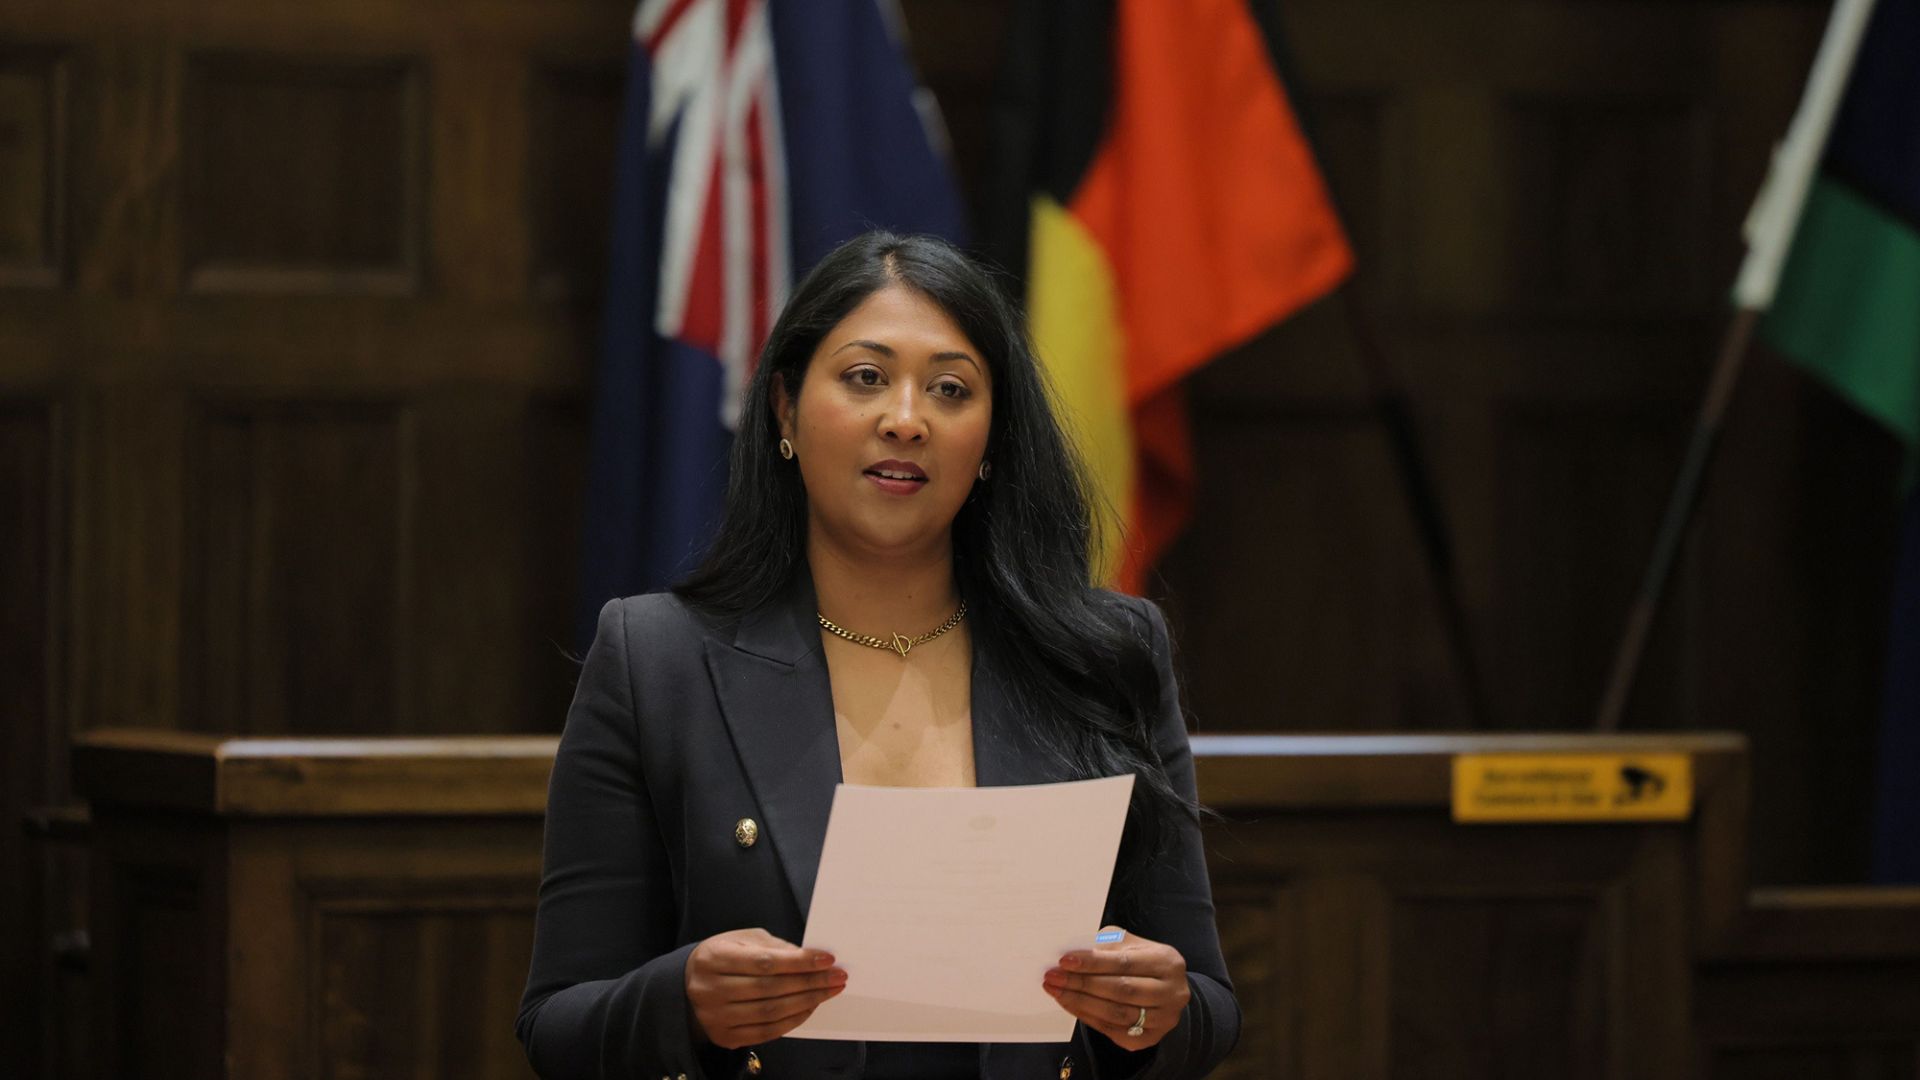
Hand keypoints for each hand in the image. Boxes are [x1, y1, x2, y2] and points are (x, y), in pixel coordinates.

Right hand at [684, 928, 846, 1048]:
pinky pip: (766, 1031)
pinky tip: (809, 1008)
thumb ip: (773, 947)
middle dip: (810, 982)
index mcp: (714, 958)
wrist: (687, 986)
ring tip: (828, 992)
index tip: (827, 959)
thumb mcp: (741, 939)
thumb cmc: (722, 957)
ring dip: (806, 1002)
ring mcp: (716, 1016)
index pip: (764, 961)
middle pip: (770, 988)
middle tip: (837, 977)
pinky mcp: (724, 1036)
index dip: (799, 961)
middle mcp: (710, 989)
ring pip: (770, 1012)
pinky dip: (792, 1021)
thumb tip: (808, 958)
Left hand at [1043, 926, 1190, 1051]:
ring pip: (1116, 1014)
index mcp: (1167, 962)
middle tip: (1053, 977)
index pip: (1125, 962)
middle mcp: (1171, 992)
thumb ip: (1106, 947)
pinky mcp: (1150, 1038)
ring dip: (1081, 1002)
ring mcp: (1163, 1019)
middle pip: (1121, 990)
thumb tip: (1073, 954)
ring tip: (1056, 991)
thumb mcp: (1129, 945)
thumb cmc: (1142, 962)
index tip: (1065, 961)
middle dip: (1082, 984)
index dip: (1093, 962)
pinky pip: (1113, 1030)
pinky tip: (1071, 1005)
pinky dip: (1088, 1017)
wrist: (1166, 990)